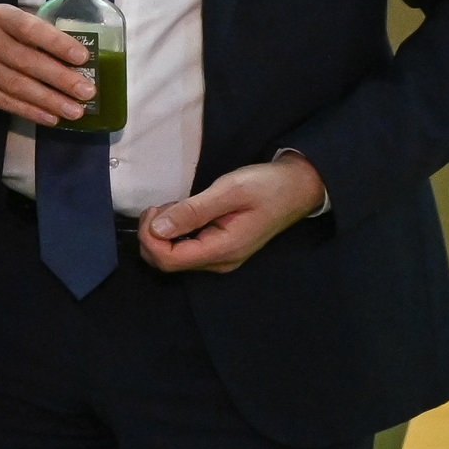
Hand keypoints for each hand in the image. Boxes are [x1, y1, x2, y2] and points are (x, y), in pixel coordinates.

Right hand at [0, 4, 96, 127]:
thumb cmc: (2, 35)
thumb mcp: (16, 23)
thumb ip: (42, 34)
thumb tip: (83, 61)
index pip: (30, 30)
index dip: (57, 44)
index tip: (83, 58)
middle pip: (26, 61)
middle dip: (60, 79)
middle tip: (87, 92)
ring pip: (17, 86)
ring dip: (49, 101)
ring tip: (75, 111)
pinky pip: (5, 102)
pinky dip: (31, 111)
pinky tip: (51, 117)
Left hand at [138, 153, 325, 273]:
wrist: (299, 187)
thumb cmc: (268, 186)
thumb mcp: (229, 190)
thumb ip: (193, 210)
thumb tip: (157, 228)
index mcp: (223, 249)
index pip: (168, 260)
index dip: (149, 238)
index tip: (154, 209)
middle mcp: (220, 261)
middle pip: (166, 262)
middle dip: (152, 235)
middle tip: (161, 206)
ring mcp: (220, 257)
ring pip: (173, 257)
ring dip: (162, 233)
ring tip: (175, 205)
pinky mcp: (220, 249)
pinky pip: (185, 249)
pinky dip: (174, 232)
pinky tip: (182, 212)